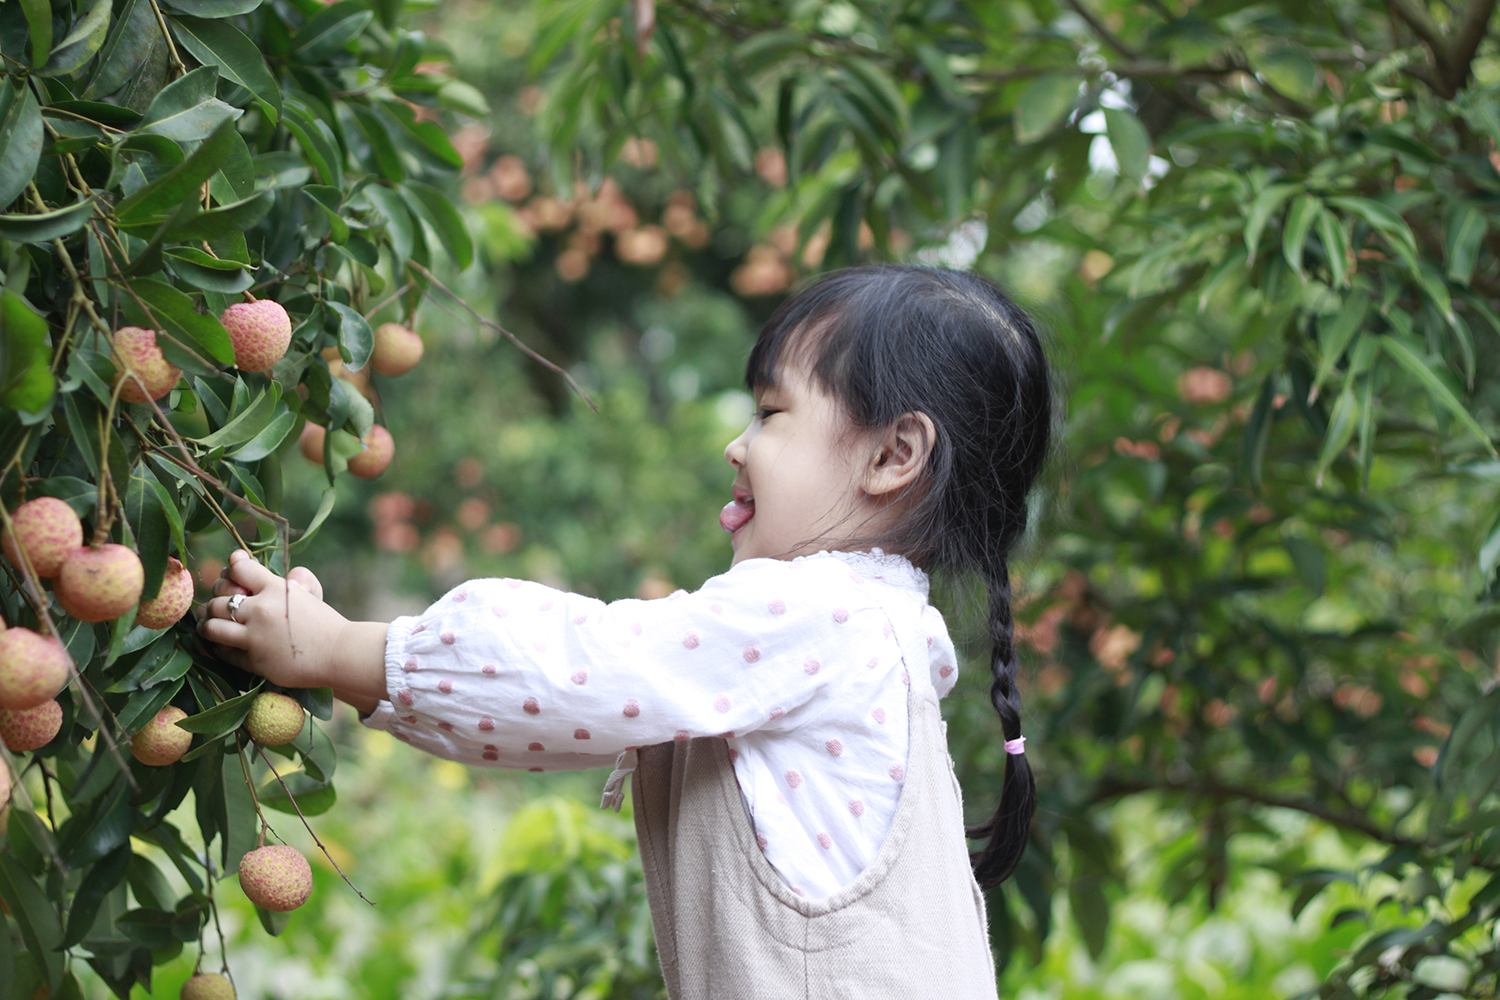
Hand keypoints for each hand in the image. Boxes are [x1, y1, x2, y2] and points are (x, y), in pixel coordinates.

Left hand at [195, 551, 387, 704]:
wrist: (339, 654)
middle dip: (217, 599)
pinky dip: (219, 648)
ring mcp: (255, 637)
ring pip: (212, 627)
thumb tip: (280, 579)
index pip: (239, 568)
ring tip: (210, 624)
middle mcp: (260, 610)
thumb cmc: (326, 624)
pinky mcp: (254, 661)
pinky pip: (224, 653)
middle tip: (219, 603)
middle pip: (219, 599)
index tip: (233, 566)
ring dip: (208, 624)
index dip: (233, 565)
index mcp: (275, 589)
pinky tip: (222, 644)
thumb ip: (290, 581)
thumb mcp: (309, 594)